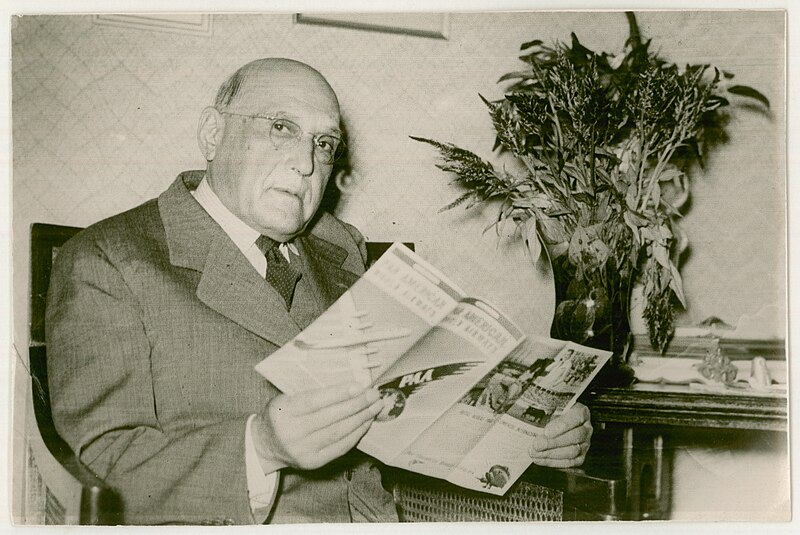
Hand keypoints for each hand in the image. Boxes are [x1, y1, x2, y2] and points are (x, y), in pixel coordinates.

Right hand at [252, 383, 382, 472]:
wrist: (265, 445)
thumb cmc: (281, 414)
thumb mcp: (287, 398)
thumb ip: (311, 392)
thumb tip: (349, 386)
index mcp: (283, 412)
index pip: (315, 402)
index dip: (339, 394)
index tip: (359, 386)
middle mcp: (292, 433)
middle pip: (331, 418)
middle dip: (356, 405)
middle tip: (374, 394)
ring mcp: (303, 451)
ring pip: (338, 433)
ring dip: (361, 418)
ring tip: (375, 407)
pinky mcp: (313, 463)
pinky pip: (340, 447)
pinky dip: (356, 434)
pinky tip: (366, 422)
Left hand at [528, 403, 591, 467]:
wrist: (556, 424)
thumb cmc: (552, 412)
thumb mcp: (549, 405)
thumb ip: (541, 405)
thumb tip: (522, 400)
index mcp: (581, 411)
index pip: (576, 416)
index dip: (561, 425)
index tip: (546, 431)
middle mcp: (586, 428)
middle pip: (574, 436)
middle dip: (553, 442)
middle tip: (537, 444)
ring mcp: (585, 443)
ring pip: (572, 451)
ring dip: (551, 453)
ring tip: (534, 452)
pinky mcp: (580, 457)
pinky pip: (569, 462)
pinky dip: (552, 462)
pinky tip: (539, 458)